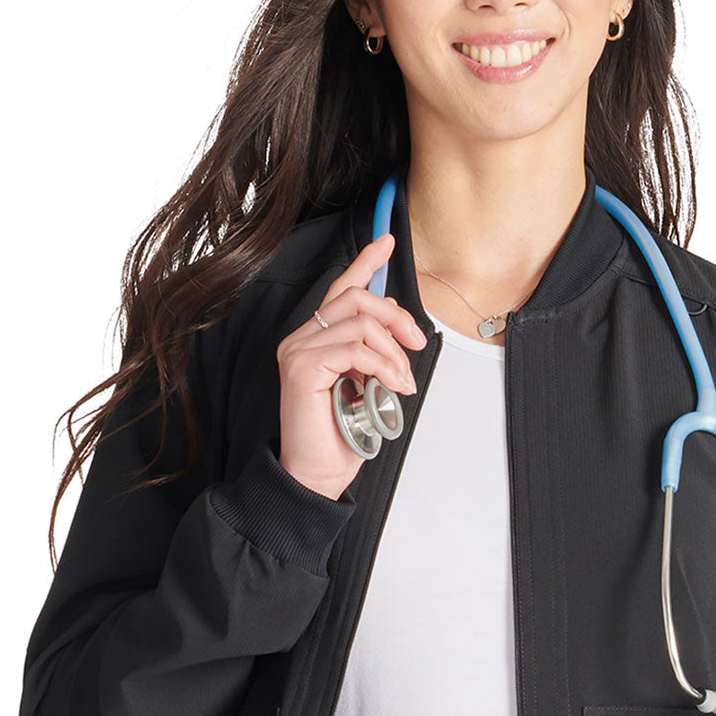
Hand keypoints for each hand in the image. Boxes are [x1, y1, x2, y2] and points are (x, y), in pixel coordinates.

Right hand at [276, 230, 426, 499]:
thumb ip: (373, 352)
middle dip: (396, 316)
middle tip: (416, 345)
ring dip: (393, 352)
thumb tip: (398, 328)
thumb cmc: (340, 436)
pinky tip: (390, 385)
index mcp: (316, 340)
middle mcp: (302, 339)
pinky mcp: (303, 368)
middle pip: (355, 299)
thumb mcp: (367, 384)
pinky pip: (354, 349)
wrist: (318, 473)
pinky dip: (382, 365)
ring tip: (401, 382)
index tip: (386, 242)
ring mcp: (298, 351)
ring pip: (360, 323)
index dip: (365, 264)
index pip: (340, 290)